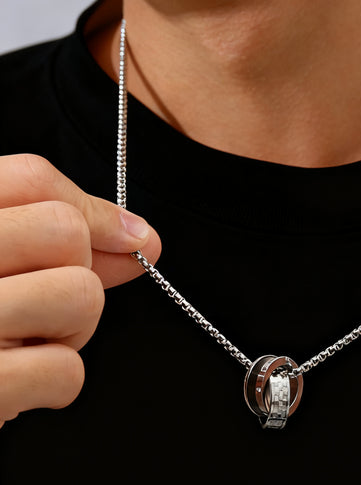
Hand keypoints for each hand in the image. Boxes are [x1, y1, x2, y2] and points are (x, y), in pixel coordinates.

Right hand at [0, 154, 160, 427]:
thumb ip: (56, 240)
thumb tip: (138, 237)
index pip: (33, 179)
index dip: (95, 210)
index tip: (128, 235)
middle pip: (65, 231)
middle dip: (79, 270)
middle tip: (45, 302)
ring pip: (82, 294)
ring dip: (72, 327)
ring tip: (26, 341)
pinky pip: (66, 370)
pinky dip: (55, 383)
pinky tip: (18, 384)